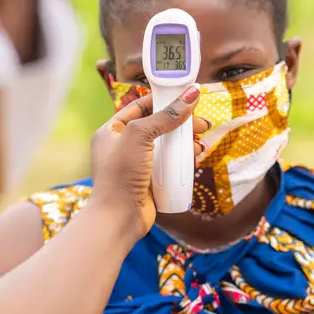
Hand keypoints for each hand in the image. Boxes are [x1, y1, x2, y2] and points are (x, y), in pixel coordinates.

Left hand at [89, 84, 209, 240]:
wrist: (118, 218)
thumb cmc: (121, 174)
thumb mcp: (140, 136)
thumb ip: (165, 116)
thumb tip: (190, 96)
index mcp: (111, 131)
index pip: (140, 107)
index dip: (162, 99)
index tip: (184, 96)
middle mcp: (123, 146)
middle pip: (158, 126)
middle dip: (180, 123)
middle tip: (201, 123)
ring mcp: (137, 165)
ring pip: (166, 146)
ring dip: (185, 142)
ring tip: (201, 143)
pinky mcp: (149, 181)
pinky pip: (169, 165)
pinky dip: (183, 160)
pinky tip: (195, 158)